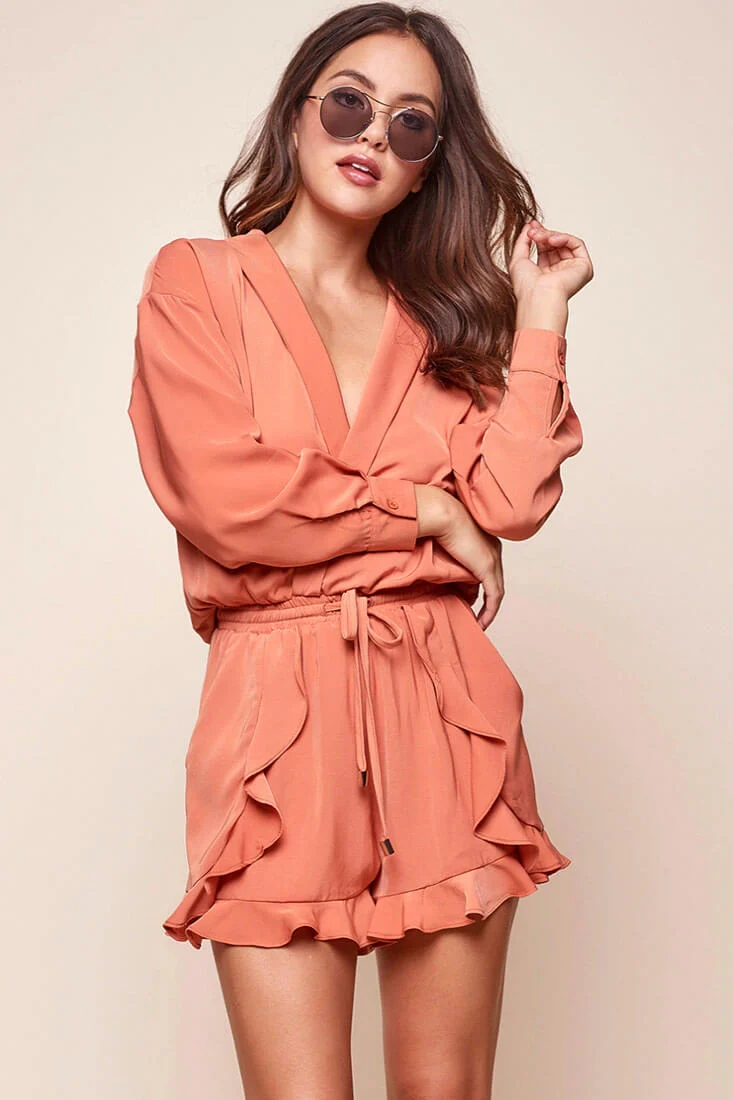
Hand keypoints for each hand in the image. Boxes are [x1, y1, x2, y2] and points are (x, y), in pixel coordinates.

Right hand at [432, 494, 505, 630]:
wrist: (443, 514)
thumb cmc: (438, 521)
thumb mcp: (445, 540)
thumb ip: (448, 554)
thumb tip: (440, 568)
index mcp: (487, 541)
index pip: (487, 569)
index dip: (478, 586)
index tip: (466, 597)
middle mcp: (494, 550)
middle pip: (493, 581)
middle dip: (484, 600)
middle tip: (472, 614)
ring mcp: (493, 559)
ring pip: (496, 591)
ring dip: (488, 610)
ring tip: (478, 622)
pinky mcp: (488, 568)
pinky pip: (494, 596)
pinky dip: (489, 611)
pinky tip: (482, 622)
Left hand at [510, 219, 593, 302]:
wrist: (537, 296)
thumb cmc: (526, 286)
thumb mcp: (518, 259)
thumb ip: (522, 241)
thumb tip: (530, 226)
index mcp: (546, 274)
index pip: (546, 249)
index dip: (540, 235)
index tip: (531, 226)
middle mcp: (561, 272)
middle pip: (556, 244)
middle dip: (544, 234)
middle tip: (533, 231)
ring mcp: (573, 270)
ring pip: (565, 243)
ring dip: (551, 236)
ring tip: (539, 236)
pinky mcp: (584, 267)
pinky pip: (577, 244)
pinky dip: (564, 238)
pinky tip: (551, 239)